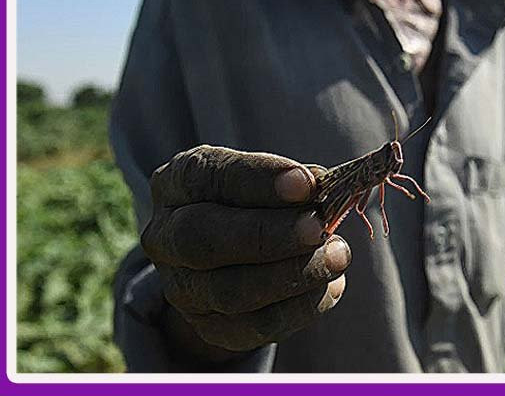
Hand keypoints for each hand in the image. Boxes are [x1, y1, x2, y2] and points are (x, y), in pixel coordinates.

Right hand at [142, 145, 351, 353]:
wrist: (230, 256)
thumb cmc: (252, 202)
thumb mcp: (262, 178)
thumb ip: (290, 181)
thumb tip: (325, 186)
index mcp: (176, 184)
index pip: (207, 177)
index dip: (257, 179)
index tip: (306, 182)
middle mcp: (166, 237)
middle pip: (203, 239)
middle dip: (268, 234)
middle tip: (318, 226)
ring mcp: (183, 288)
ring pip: (231, 291)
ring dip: (292, 274)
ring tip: (338, 255)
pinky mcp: (209, 327)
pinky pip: (256, 326)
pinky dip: (301, 307)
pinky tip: (331, 285)